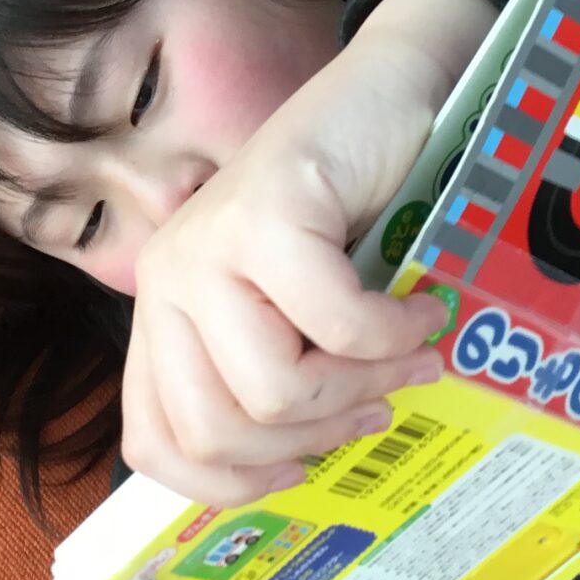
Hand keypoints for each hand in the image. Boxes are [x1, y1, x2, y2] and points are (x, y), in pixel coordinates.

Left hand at [120, 0, 497, 505]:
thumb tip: (298, 470)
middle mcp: (166, 282)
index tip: (307, 463)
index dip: (232, 482)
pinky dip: (396, 333)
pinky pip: (333, 327)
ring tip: (408, 351)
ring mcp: (205, 246)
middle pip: (216, 432)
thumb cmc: (356, 214)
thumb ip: (280, 380)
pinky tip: (424, 307)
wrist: (394, 96)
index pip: (155, 445)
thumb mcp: (300, 315)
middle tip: (379, 401)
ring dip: (363, 384)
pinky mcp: (262, 214)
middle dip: (316, 433)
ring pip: (272, 390)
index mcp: (164, 316)